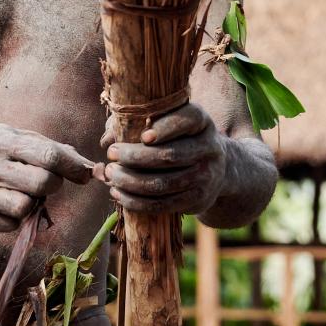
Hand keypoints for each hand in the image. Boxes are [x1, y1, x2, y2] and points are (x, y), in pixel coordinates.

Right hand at [0, 124, 91, 231]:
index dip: (73, 167)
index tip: (86, 174)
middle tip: (47, 181)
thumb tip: (85, 165)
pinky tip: (3, 202)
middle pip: (42, 184)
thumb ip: (46, 146)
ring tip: (21, 191)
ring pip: (27, 207)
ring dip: (32, 202)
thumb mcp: (11, 135)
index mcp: (2, 140)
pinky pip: (11, 224)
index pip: (48, 156)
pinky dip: (15, 216)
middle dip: (53, 185)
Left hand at [102, 103, 225, 215]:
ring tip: (111, 174)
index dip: (165, 128)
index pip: (187, 120)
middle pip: (170, 155)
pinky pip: (163, 204)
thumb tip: (109, 138)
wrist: (217, 166)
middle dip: (136, 157)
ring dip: (131, 181)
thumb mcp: (167, 121)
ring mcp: (205, 176)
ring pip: (164, 183)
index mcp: (201, 122)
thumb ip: (138, 122)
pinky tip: (118, 193)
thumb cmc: (177, 137)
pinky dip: (137, 202)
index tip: (143, 137)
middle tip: (111, 153)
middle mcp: (209, 148)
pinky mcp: (197, 200)